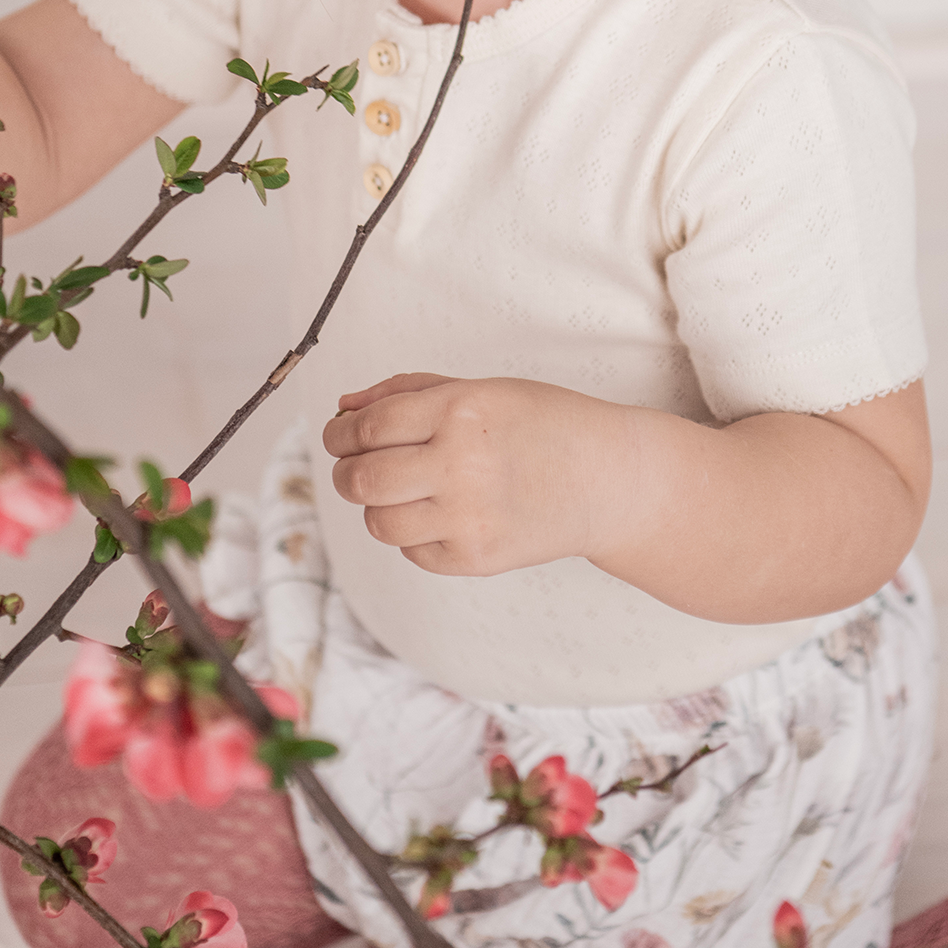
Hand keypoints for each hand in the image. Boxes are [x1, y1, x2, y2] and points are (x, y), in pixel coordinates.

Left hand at [322, 372, 628, 577]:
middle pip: (361, 480)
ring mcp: (468, 517)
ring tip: (402, 489)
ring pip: (378, 521)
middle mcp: (461, 464)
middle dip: (345, 471)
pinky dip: (413, 532)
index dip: (340, 433)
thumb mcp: (483, 389)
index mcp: (461, 411)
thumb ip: (408, 392)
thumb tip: (345, 408)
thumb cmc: (546, 425)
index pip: (367, 427)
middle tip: (354, 465)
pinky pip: (411, 550)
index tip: (339, 435)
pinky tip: (440, 511)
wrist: (608, 479)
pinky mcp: (475, 557)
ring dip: (377, 505)